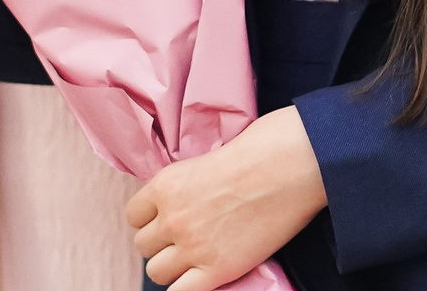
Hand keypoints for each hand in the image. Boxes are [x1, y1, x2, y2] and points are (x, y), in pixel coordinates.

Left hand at [130, 107, 324, 290]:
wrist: (293, 164)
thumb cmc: (260, 148)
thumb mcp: (208, 157)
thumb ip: (187, 184)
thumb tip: (187, 197)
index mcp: (166, 185)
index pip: (134, 216)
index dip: (152, 218)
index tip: (170, 217)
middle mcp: (172, 217)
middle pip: (143, 246)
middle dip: (163, 242)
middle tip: (188, 236)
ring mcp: (193, 246)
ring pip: (156, 272)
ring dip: (174, 267)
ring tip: (197, 257)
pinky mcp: (218, 269)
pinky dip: (188, 286)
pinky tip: (205, 274)